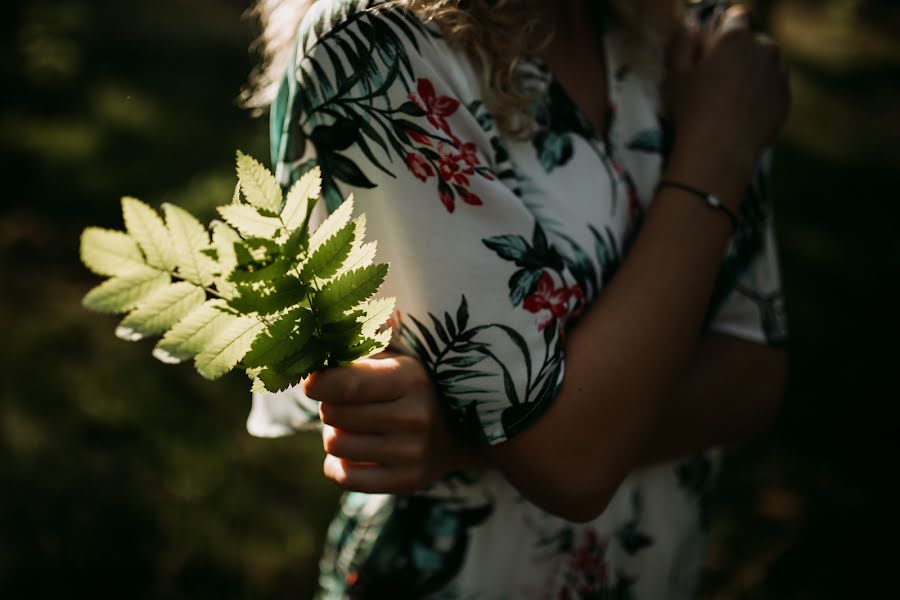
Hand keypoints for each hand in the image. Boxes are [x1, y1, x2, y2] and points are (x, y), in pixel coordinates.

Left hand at [303, 353, 483, 493]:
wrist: (463, 434)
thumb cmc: (415, 386)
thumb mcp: (399, 357)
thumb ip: (363, 344)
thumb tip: (320, 334)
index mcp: (410, 378)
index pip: (346, 384)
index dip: (318, 382)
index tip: (312, 380)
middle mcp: (412, 417)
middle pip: (333, 413)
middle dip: (330, 405)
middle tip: (346, 402)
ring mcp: (411, 453)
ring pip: (335, 444)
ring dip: (335, 434)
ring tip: (355, 426)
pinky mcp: (406, 482)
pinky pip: (345, 478)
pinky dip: (338, 465)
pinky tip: (353, 454)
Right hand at [665, 6, 790, 203]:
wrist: (719, 152)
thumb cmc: (692, 109)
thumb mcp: (675, 73)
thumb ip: (683, 41)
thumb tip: (692, 25)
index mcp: (736, 37)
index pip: (734, 17)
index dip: (720, 32)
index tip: (709, 51)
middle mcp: (765, 49)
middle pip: (753, 42)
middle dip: (738, 54)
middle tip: (717, 80)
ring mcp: (779, 75)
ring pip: (765, 66)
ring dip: (752, 74)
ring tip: (730, 100)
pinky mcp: (785, 100)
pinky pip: (773, 90)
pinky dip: (761, 96)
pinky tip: (742, 114)